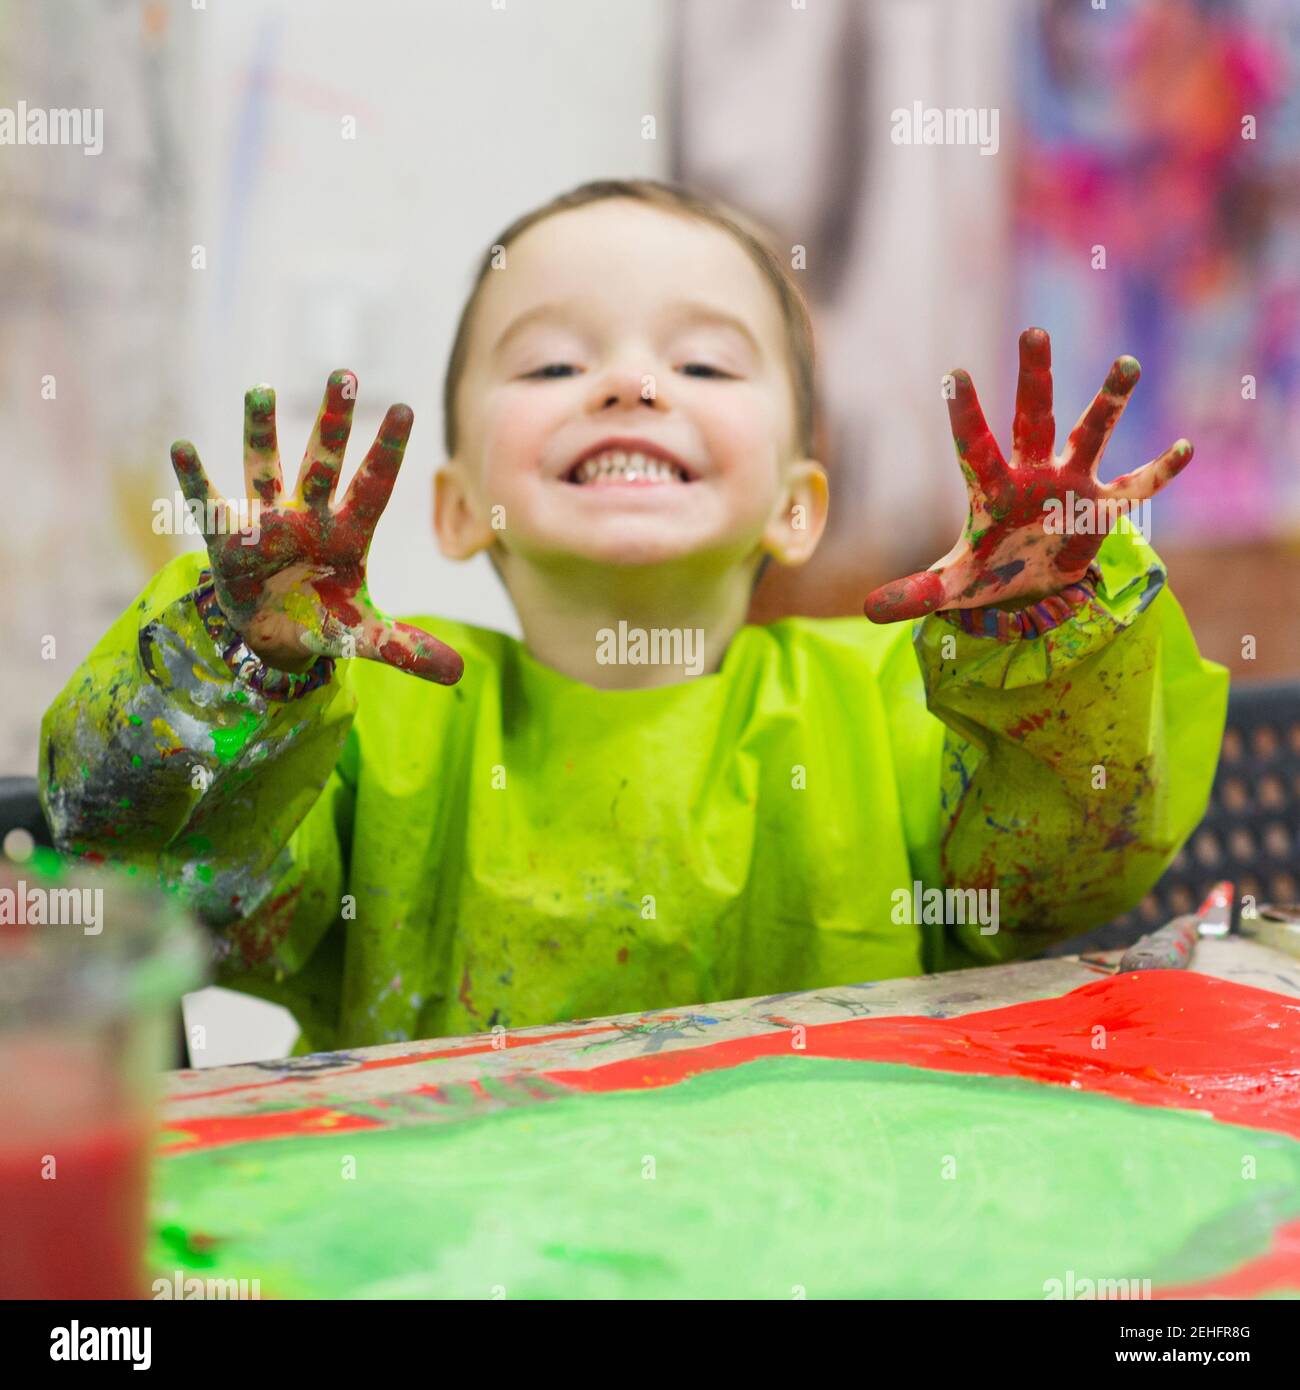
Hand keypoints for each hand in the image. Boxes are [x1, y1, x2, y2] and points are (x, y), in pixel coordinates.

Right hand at [169, 369, 462, 682]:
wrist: (278, 637)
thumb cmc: (327, 623)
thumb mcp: (367, 638)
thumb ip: (409, 649)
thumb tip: (457, 673)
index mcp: (349, 533)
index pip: (374, 486)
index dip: (388, 451)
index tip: (406, 407)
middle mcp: (310, 516)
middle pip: (324, 461)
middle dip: (332, 422)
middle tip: (345, 374)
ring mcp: (268, 521)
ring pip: (266, 467)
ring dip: (261, 433)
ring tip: (259, 391)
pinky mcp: (229, 537)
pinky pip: (210, 502)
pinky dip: (195, 478)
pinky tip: (182, 447)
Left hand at [863, 328, 1192, 622]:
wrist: (1030, 586)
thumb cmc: (987, 571)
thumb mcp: (953, 586)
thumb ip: (916, 593)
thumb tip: (867, 611)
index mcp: (994, 489)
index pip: (976, 447)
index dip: (966, 415)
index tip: (956, 373)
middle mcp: (1034, 475)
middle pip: (1033, 418)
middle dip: (1035, 378)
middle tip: (1033, 332)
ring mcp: (1071, 486)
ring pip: (1091, 434)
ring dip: (1109, 403)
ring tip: (1127, 363)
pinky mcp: (1102, 508)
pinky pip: (1137, 487)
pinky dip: (1160, 472)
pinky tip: (1185, 447)